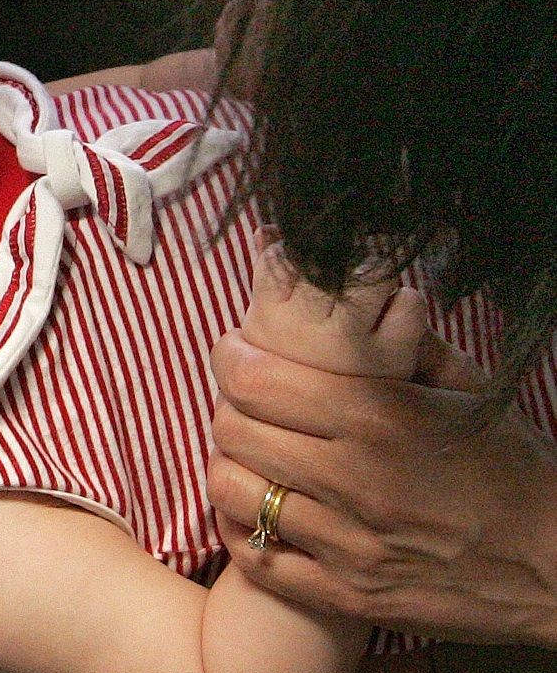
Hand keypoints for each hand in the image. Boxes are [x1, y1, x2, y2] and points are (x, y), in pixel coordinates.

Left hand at [209, 323, 556, 642]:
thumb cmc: (514, 472)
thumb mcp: (466, 391)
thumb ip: (405, 345)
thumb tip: (365, 306)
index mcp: (379, 417)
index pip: (254, 379)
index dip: (231, 360)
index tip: (235, 354)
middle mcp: (356, 479)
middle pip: (234, 431)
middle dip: (228, 411)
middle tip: (242, 407)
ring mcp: (349, 544)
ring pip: (234, 493)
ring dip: (230, 469)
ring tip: (248, 460)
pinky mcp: (349, 597)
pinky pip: (257, 559)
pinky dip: (241, 532)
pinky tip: (258, 514)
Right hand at [239, 241, 426, 379]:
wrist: (343, 443)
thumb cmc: (303, 374)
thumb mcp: (271, 329)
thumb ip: (269, 276)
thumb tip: (266, 229)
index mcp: (264, 320)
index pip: (281, 255)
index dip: (301, 259)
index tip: (309, 277)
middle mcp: (299, 332)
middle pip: (326, 260)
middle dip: (339, 266)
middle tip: (346, 294)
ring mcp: (345, 349)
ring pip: (371, 274)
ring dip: (377, 283)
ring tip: (373, 310)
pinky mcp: (390, 363)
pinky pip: (407, 303)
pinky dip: (408, 308)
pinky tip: (397, 330)